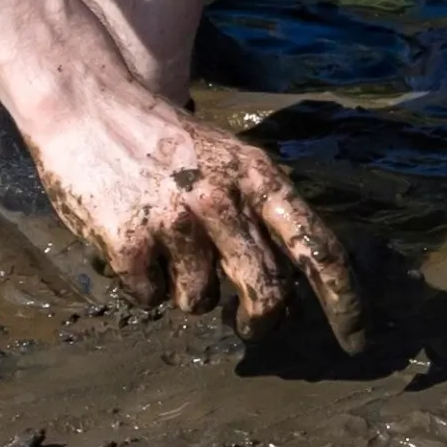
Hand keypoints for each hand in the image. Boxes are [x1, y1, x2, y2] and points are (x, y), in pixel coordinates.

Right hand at [27, 86, 366, 342]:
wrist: (89, 105)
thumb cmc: (164, 142)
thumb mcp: (228, 159)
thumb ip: (259, 212)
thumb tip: (291, 283)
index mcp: (259, 177)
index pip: (317, 247)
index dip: (343, 301)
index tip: (356, 341)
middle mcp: (224, 200)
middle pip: (266, 292)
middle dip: (261, 321)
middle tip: (251, 326)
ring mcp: (175, 222)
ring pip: (200, 301)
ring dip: (186, 290)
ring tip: (165, 245)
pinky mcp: (129, 242)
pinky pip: (150, 298)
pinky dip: (141, 284)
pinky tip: (130, 243)